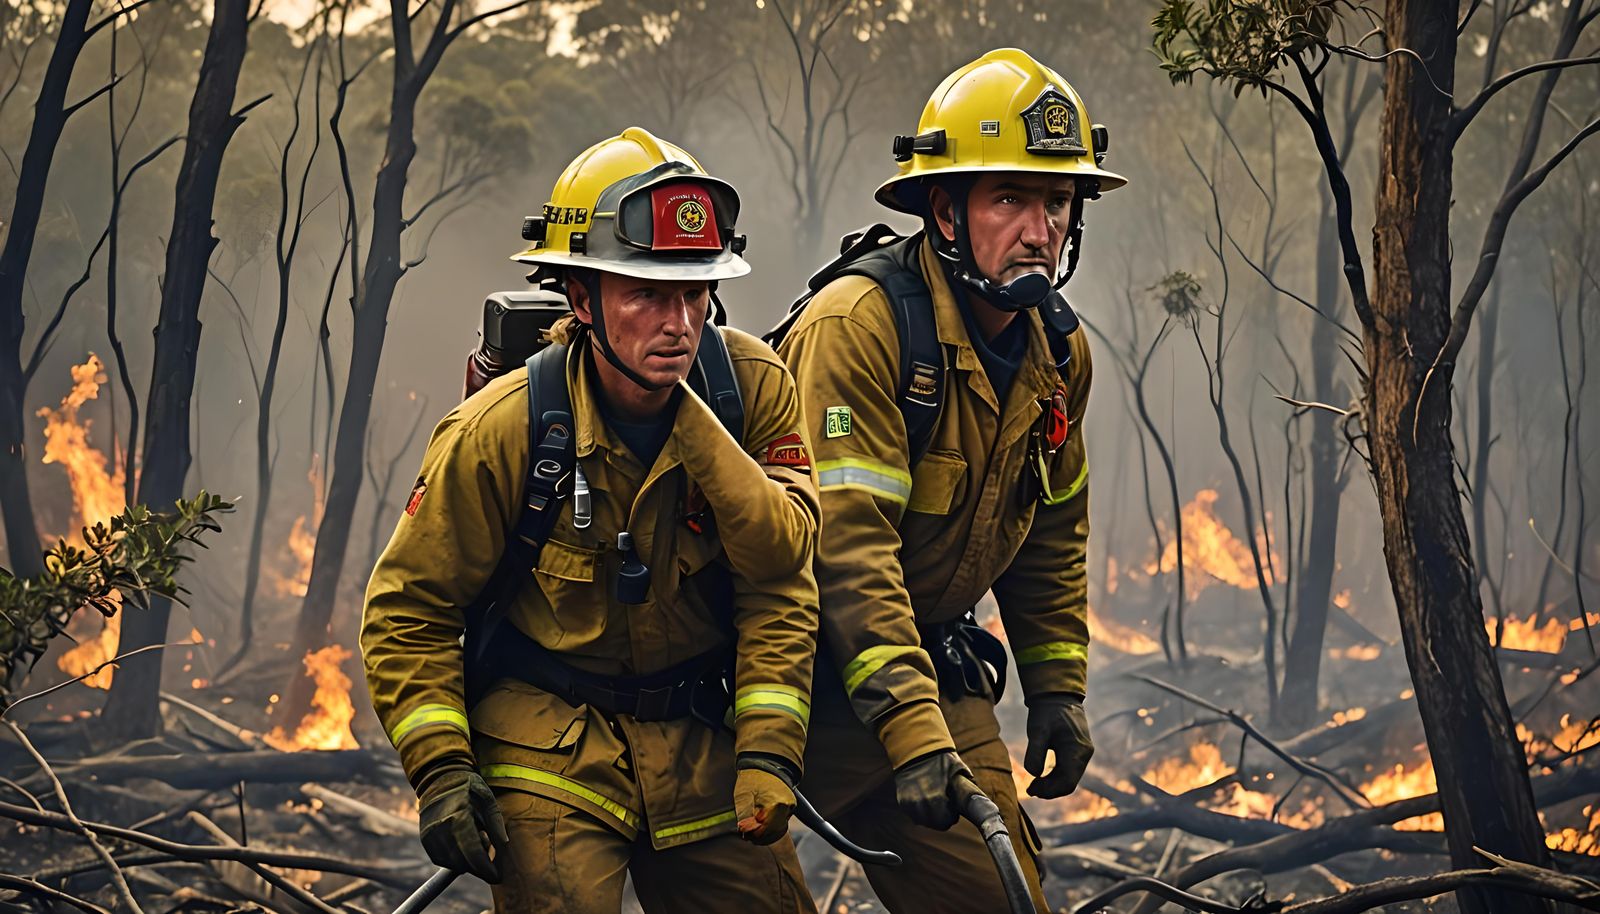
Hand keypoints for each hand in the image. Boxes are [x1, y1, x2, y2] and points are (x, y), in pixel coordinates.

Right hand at [418, 766, 509, 882]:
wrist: (440, 778)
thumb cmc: (469, 787)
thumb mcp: (488, 798)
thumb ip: (495, 823)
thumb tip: (503, 845)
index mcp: (459, 815)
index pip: (472, 852)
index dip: (485, 868)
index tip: (497, 877)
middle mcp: (441, 827)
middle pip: (461, 862)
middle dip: (479, 868)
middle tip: (491, 859)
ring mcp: (429, 834)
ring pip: (450, 863)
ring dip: (467, 863)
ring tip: (476, 841)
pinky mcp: (425, 838)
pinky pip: (440, 859)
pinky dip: (454, 859)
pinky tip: (463, 845)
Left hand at [735, 754, 796, 844]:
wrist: (765, 764)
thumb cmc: (752, 779)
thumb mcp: (742, 795)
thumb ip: (744, 815)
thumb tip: (746, 833)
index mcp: (777, 803)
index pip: (766, 830)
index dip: (753, 834)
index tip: (743, 831)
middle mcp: (788, 806)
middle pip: (774, 832)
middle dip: (759, 835)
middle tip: (746, 832)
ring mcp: (791, 807)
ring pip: (779, 830)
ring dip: (765, 833)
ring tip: (752, 826)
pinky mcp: (791, 807)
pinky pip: (781, 824)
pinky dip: (771, 827)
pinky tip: (761, 822)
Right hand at [893, 749, 970, 829]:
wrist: (916, 750)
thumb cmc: (941, 760)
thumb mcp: (959, 771)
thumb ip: (968, 789)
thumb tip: (982, 802)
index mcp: (935, 798)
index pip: (945, 822)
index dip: (951, 816)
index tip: (952, 806)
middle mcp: (920, 803)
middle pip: (935, 824)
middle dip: (941, 816)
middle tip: (944, 803)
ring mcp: (909, 803)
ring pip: (923, 821)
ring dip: (929, 814)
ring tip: (933, 799)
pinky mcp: (903, 802)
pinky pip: (914, 814)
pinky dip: (919, 809)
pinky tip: (923, 798)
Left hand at [1023, 692, 1092, 798]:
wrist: (1057, 695)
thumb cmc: (1047, 711)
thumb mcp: (1037, 730)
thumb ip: (1035, 752)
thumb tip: (1033, 774)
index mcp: (1078, 751)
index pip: (1068, 782)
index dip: (1050, 791)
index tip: (1031, 790)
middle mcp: (1083, 754)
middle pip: (1068, 782)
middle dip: (1049, 789)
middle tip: (1029, 789)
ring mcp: (1081, 753)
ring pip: (1068, 777)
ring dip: (1051, 784)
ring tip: (1032, 785)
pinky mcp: (1076, 751)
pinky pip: (1067, 770)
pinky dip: (1054, 776)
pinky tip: (1040, 777)